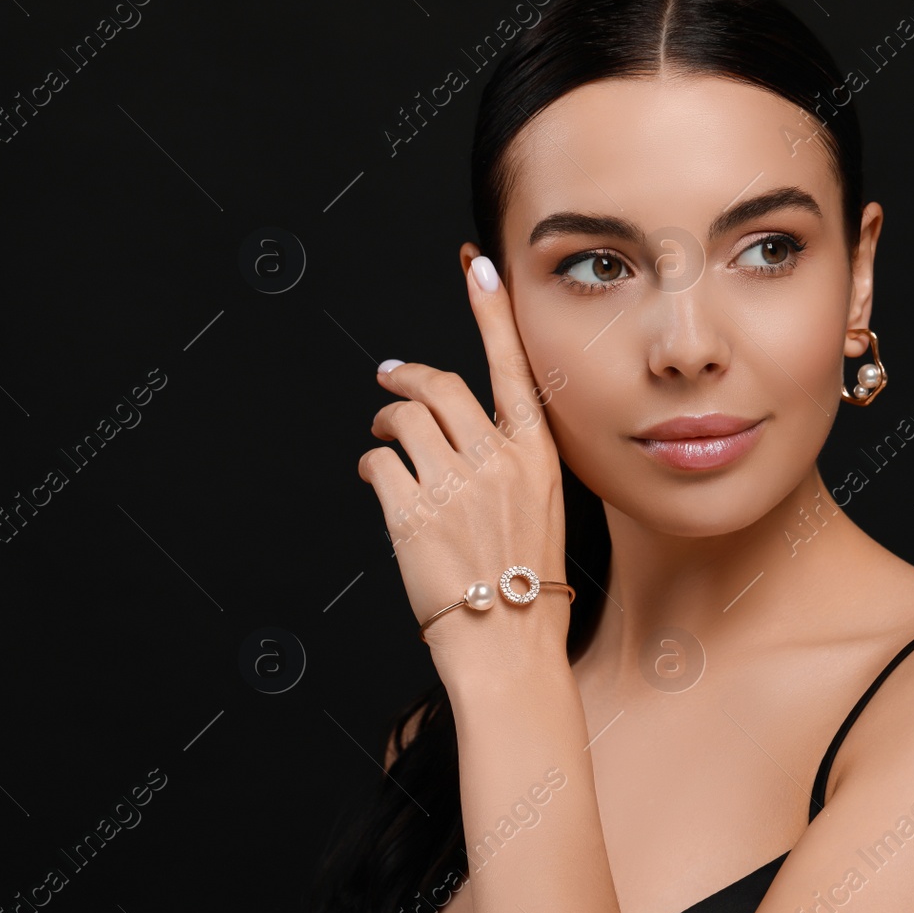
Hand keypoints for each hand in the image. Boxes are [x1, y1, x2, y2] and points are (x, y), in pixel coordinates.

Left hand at [358, 253, 570, 674]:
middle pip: (440, 386)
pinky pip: (378, 464)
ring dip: (386, 422)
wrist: (508, 645)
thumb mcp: (540, 506)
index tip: (478, 267)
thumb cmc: (524, 582)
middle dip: (406, 375)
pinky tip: (379, 480)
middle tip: (389, 376)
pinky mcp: (410, 513)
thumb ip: (510, 458)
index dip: (491, 311)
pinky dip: (373, 466)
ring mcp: (453, 486)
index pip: (513, 364)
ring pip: (403, 418)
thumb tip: (464, 424)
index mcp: (536, 454)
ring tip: (385, 440)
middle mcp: (497, 461)